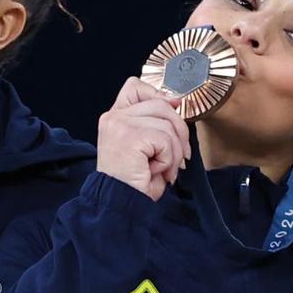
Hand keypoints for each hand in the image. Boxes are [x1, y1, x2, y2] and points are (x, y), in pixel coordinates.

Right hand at [95, 77, 191, 200]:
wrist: (119, 205)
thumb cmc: (134, 181)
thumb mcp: (147, 146)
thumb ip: (158, 122)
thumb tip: (176, 101)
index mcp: (114, 116)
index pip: (136, 86)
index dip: (159, 95)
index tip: (172, 110)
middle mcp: (113, 116)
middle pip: (161, 104)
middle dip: (179, 131)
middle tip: (178, 157)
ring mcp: (119, 124)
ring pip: (167, 124)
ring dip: (174, 151)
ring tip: (163, 168)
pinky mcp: (129, 136)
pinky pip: (165, 140)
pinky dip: (168, 159)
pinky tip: (155, 170)